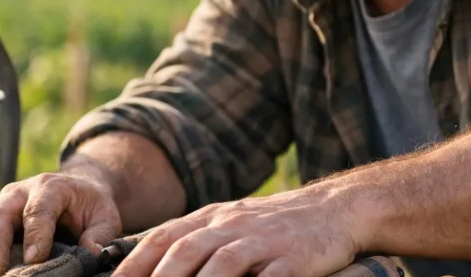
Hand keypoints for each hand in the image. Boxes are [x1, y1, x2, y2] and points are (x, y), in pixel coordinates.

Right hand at [0, 172, 123, 276]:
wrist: (76, 190)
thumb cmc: (90, 206)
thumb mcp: (105, 217)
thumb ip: (99, 236)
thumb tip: (90, 255)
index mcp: (50, 186)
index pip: (38, 210)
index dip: (36, 235)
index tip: (34, 260)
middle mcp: (18, 193)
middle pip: (0, 217)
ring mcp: (0, 206)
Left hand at [111, 188, 365, 276]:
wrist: (336, 208)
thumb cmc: (275, 224)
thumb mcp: (230, 222)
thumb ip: (194, 239)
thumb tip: (151, 263)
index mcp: (211, 217)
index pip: (162, 237)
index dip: (134, 263)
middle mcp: (231, 225)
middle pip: (185, 250)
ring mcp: (262, 241)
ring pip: (220, 263)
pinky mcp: (293, 260)